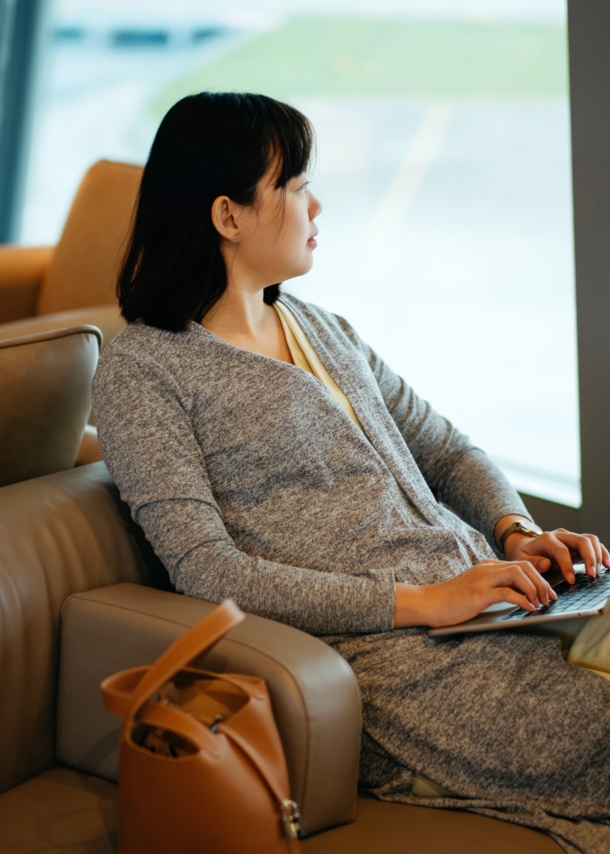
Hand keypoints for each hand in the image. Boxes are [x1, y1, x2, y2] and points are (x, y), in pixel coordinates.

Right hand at [393, 559, 555, 628]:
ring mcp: (482, 579)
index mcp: (488, 566)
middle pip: (524, 566)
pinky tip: (528, 609)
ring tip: (541, 604)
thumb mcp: (478, 590)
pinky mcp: (478, 593)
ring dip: (535, 589)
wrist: (428, 603)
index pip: (521, 564)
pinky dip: (522, 600)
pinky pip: (507, 592)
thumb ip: (496, 589)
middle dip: (542, 582)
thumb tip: (522, 598)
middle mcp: (487, 568)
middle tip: (549, 599)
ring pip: (519, 574)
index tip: (548, 593)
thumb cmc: (452, 601)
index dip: (539, 577)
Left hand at [505, 528, 609, 582]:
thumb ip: (533, 562)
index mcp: (546, 539)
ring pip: (590, 539)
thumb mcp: (522, 559)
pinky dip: (602, 553)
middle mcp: (561, 535)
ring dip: (598, 555)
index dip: (567, 565)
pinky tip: (607, 565)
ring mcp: (571, 538)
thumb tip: (547, 563)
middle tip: (591, 575)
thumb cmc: (525, 555)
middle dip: (589, 557)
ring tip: (600, 571)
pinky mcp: (578, 543)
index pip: (561, 550)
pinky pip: (594, 544)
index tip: (571, 581)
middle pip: (580, 540)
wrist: (527, 546)